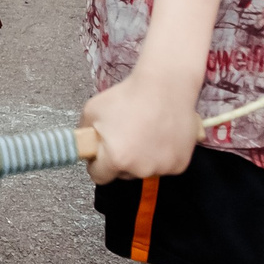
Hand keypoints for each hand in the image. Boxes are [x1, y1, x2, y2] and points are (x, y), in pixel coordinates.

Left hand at [78, 73, 202, 184]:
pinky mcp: (180, 165)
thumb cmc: (128, 96)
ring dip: (142, 157)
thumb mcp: (92, 111)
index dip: (96, 163)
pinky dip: (161, 155)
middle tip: (125, 135)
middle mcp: (141, 169)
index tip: (100, 154)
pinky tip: (160, 135)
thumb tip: (85, 147)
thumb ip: (84, 134)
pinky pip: (164, 165)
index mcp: (117, 159)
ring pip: (144, 169)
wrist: (165, 86)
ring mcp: (163, 168)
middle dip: (120, 159)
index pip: (99, 176)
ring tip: (144, 132)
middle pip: (123, 173)